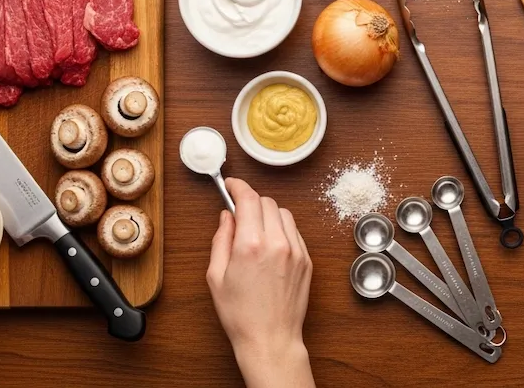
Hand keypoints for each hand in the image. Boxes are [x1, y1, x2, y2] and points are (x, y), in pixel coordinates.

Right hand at [207, 179, 313, 387]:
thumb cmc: (240, 314)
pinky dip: (281, 230)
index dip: (238, 186)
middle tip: (239, 217)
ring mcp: (296, 250)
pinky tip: (270, 247)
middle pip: (266, 202)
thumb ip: (221, 240)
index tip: (231, 185)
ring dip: (268, 215)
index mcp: (251, 245)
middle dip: (251, 203)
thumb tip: (227, 216)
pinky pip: (294, 231)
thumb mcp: (216, 276)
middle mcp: (277, 243)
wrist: (270, 339)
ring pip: (283, 213)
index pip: (248, 198)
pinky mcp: (307, 260)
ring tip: (255, 234)